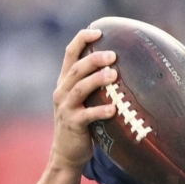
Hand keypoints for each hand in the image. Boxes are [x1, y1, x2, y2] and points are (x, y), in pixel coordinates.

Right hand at [50, 28, 118, 169]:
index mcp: (65, 82)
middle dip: (93, 59)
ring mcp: (66, 108)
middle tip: (113, 55)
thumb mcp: (84, 100)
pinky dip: (100, 111)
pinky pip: (87, 115)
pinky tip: (113, 108)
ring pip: (80, 89)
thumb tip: (122, 67)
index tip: (98, 31)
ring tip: (114, 75)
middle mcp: (62, 91)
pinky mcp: (73, 124)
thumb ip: (94, 84)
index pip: (69, 54)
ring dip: (97, 80)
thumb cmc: (82, 123)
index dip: (81, 40)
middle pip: (76, 69)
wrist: (67, 152)